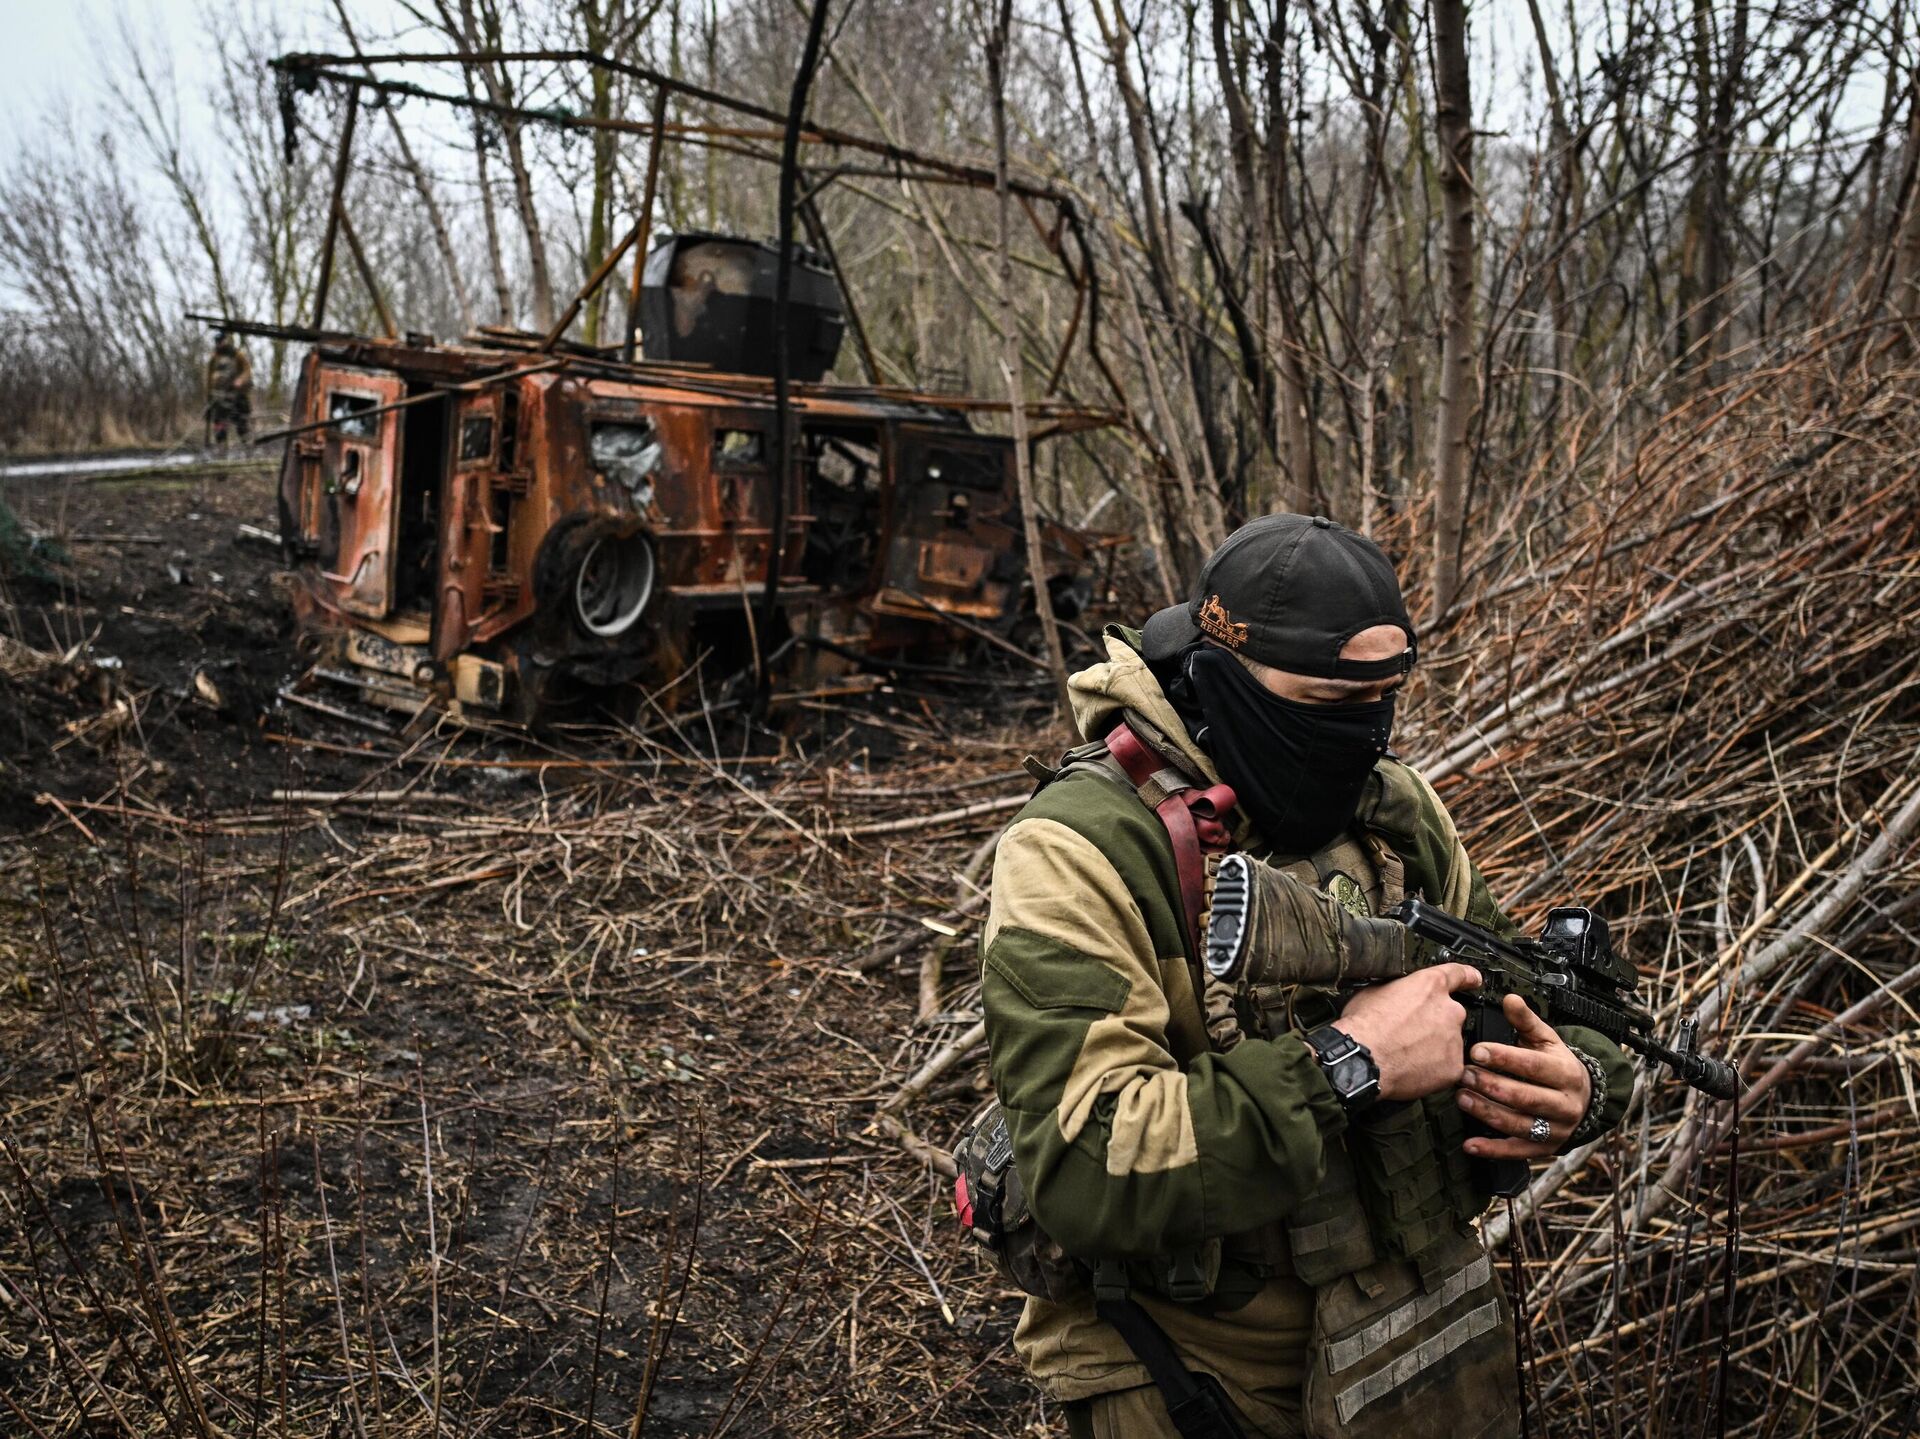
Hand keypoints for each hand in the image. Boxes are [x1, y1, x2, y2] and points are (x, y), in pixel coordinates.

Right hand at [1332, 963, 1481, 1101]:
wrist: (1362, 1060)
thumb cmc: (1364, 1027)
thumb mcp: (1374, 991)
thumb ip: (1397, 989)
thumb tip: (1395, 993)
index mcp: (1430, 986)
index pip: (1458, 974)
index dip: (1467, 976)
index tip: (1473, 979)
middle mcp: (1449, 1011)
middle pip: (1451, 1014)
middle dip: (1436, 1023)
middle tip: (1411, 1033)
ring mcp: (1454, 1040)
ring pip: (1449, 1042)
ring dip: (1434, 1047)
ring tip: (1406, 1054)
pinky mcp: (1453, 1067)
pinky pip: (1448, 1067)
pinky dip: (1434, 1069)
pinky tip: (1412, 1069)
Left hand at [1455, 993, 1590, 1158]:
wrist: (1585, 1099)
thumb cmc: (1557, 1065)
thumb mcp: (1547, 1040)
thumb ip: (1526, 1021)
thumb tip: (1510, 998)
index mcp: (1566, 1072)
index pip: (1533, 1066)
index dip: (1504, 1058)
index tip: (1476, 1050)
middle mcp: (1565, 1103)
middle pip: (1525, 1097)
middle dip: (1491, 1085)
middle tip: (1463, 1074)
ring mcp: (1556, 1129)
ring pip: (1519, 1124)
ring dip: (1487, 1113)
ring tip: (1462, 1098)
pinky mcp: (1544, 1149)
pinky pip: (1517, 1151)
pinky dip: (1492, 1150)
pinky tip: (1470, 1144)